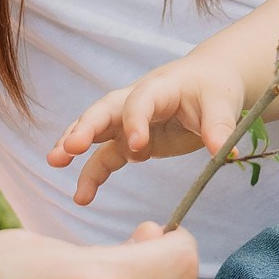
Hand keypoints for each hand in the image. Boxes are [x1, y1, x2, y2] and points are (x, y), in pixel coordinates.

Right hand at [49, 57, 249, 204]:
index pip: (141, 101)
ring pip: (97, 131)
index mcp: (159, 87)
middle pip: (105, 110)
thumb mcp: (223, 103)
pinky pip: (106, 157)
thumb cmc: (214, 88)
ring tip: (54, 162)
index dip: (136, 120)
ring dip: (74, 145)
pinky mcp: (130, 142)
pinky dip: (93, 174)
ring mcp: (129, 121)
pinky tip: (82, 197)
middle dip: (86, 127)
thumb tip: (224, 151)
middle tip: (69, 147)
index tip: (138, 146)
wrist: (209, 81)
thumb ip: (219, 126)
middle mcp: (136, 101)